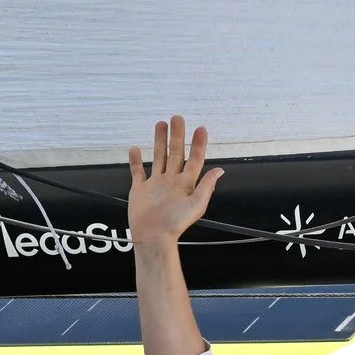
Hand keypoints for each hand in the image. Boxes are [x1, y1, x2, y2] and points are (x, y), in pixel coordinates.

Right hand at [127, 116, 222, 252]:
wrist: (153, 236)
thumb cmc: (175, 224)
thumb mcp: (196, 205)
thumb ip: (206, 187)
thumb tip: (219, 171)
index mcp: (185, 184)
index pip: (194, 159)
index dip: (198, 145)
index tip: (200, 129)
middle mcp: (171, 181)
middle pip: (175, 153)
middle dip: (177, 136)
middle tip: (177, 118)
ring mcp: (155, 184)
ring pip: (158, 157)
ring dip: (160, 141)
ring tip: (161, 124)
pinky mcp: (140, 190)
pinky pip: (138, 172)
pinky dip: (136, 160)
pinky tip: (135, 149)